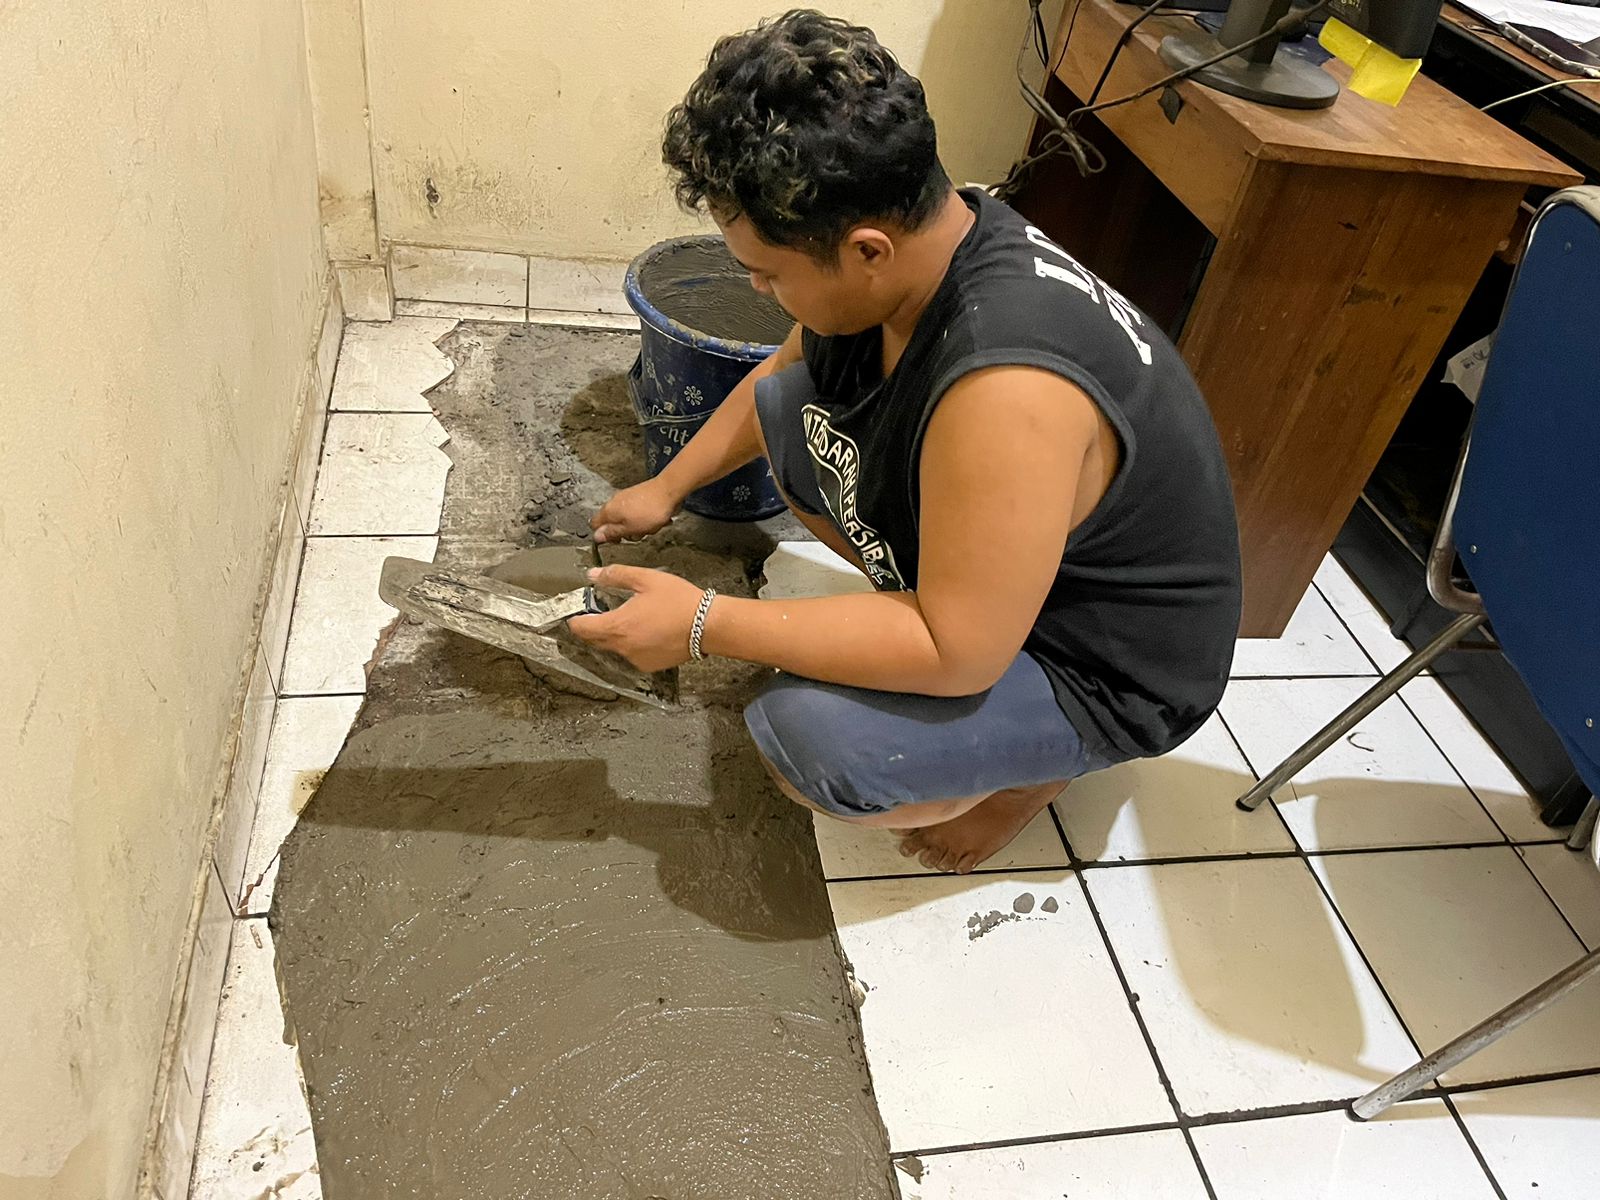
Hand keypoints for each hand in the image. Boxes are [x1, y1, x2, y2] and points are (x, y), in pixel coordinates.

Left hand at [567, 564, 704, 672]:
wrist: (708, 625)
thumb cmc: (678, 600)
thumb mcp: (646, 579)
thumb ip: (616, 575)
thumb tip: (593, 575)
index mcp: (617, 626)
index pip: (581, 628)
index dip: (575, 619)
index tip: (577, 610)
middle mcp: (622, 647)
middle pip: (594, 640)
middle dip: (593, 626)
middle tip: (602, 610)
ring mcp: (636, 659)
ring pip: (614, 648)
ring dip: (615, 635)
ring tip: (632, 618)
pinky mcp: (649, 666)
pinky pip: (631, 655)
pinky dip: (632, 645)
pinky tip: (647, 631)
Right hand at [590, 478, 681, 543]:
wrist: (668, 491)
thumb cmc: (650, 511)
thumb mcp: (629, 529)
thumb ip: (611, 533)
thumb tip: (596, 537)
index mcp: (608, 510)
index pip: (594, 525)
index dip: (604, 535)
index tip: (617, 540)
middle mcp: (614, 502)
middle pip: (612, 523)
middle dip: (625, 532)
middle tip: (636, 534)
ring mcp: (626, 498)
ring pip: (626, 519)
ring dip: (637, 527)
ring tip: (648, 526)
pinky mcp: (637, 496)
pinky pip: (636, 513)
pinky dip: (644, 519)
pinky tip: (654, 519)